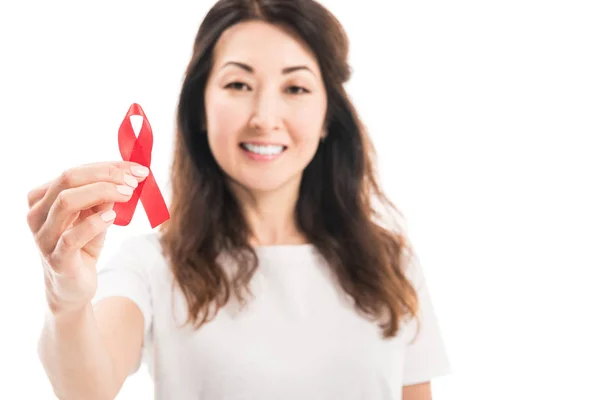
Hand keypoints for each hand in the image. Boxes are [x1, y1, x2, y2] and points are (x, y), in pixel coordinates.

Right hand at [26, 161, 148, 315]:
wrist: (72, 287)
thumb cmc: (82, 246)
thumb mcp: (95, 217)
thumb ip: (104, 198)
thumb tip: (125, 179)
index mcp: (43, 198)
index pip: (75, 171)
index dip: (108, 167)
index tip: (138, 170)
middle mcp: (38, 214)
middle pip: (68, 179)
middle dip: (106, 175)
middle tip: (134, 181)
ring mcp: (44, 237)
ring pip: (66, 201)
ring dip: (102, 192)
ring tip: (127, 195)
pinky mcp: (56, 259)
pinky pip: (72, 236)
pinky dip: (94, 223)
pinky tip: (112, 218)